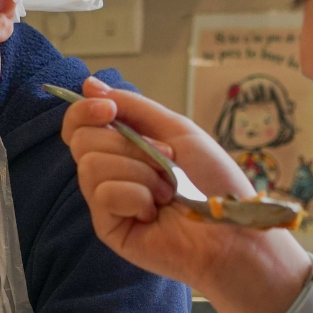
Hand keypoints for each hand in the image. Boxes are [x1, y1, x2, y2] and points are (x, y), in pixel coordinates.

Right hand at [61, 77, 310, 312]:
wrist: (233, 228)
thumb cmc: (215, 183)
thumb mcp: (177, 131)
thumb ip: (134, 107)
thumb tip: (89, 85)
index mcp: (124, 148)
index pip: (79, 124)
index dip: (85, 111)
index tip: (109, 109)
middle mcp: (111, 173)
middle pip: (83, 140)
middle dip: (128, 144)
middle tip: (166, 161)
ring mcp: (107, 202)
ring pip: (91, 166)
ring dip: (140, 171)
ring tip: (167, 190)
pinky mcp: (108, 227)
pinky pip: (103, 193)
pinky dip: (136, 195)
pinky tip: (155, 211)